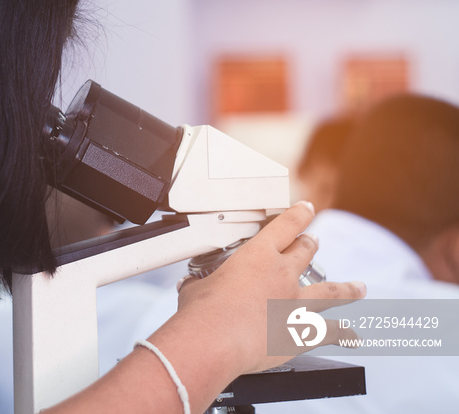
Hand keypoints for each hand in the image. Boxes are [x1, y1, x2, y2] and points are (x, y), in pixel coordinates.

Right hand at [175, 200, 365, 375]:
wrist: (214, 340)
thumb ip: (198, 284)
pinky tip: (353, 337)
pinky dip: (344, 335)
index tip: (307, 208)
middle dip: (310, 245)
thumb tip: (190, 286)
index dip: (299, 214)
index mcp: (257, 256)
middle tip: (313, 242)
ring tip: (359, 287)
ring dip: (346, 289)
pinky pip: (331, 332)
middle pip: (306, 251)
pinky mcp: (302, 332)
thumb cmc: (203, 313)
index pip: (286, 225)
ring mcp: (296, 303)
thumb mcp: (195, 289)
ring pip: (330, 291)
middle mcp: (282, 274)